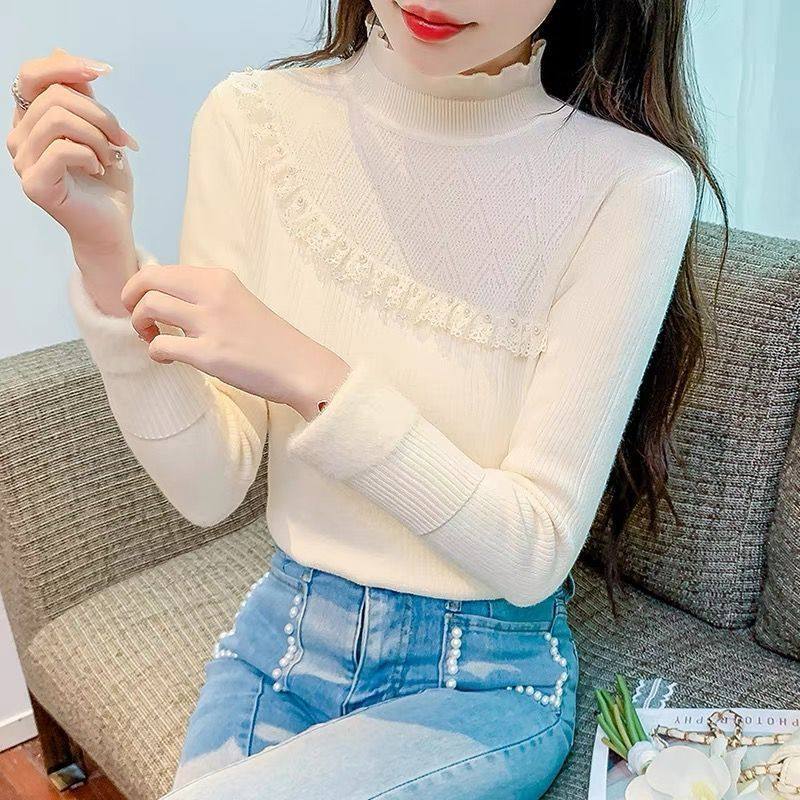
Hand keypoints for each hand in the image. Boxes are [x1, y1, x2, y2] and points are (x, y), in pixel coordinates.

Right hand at [6, 47, 138, 256]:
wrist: (113, 225)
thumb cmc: (107, 181)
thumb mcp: (100, 130)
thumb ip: (81, 97)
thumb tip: (59, 51)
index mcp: (31, 120)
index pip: (33, 74)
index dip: (67, 65)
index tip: (104, 70)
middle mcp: (19, 137)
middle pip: (56, 96)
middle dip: (101, 114)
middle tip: (121, 140)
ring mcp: (22, 162)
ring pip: (59, 119)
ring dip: (98, 136)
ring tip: (109, 157)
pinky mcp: (34, 184)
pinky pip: (62, 148)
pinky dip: (91, 155)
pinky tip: (98, 169)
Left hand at [120, 263, 351, 419]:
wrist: (301, 367)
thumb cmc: (269, 340)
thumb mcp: (237, 301)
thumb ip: (204, 294)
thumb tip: (162, 294)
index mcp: (219, 278)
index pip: (161, 269)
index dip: (143, 287)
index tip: (146, 304)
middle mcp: (213, 294)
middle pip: (147, 281)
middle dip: (131, 300)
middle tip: (139, 320)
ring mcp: (211, 323)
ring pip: (148, 308)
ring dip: (139, 325)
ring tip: (152, 339)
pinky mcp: (211, 354)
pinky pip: (161, 346)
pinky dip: (155, 352)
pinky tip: (168, 359)